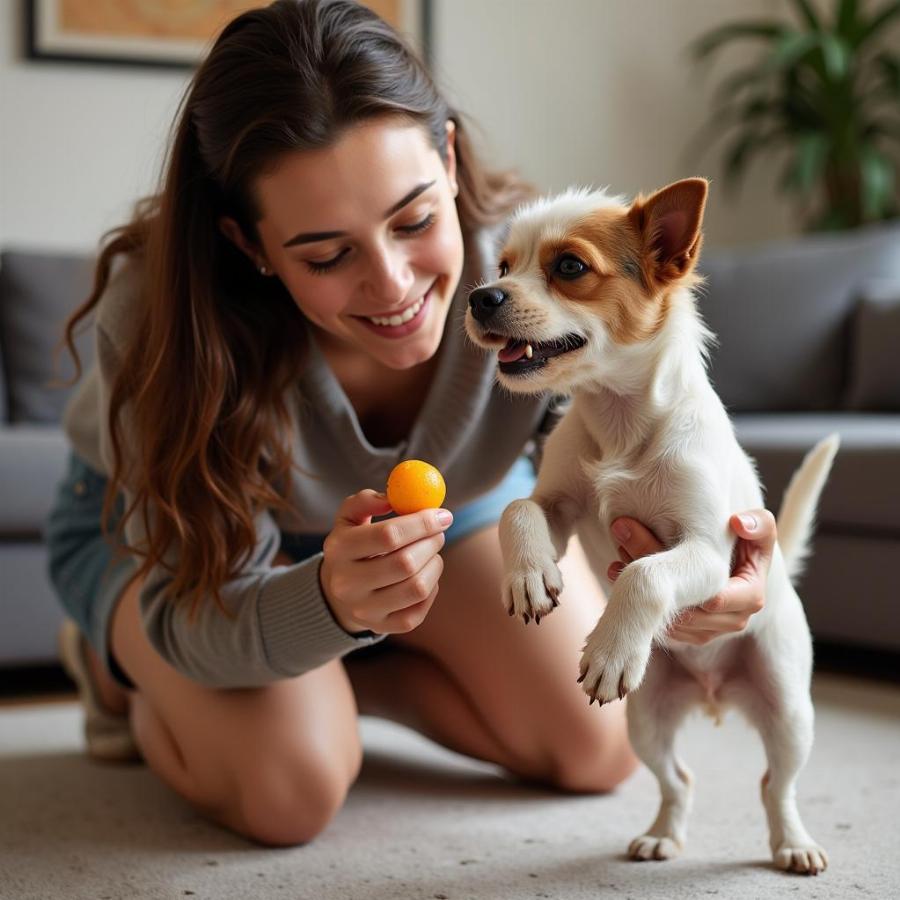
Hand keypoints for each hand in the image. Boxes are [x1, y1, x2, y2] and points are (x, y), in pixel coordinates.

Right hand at [319, 489, 452, 635]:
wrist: (338, 590)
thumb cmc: (354, 544)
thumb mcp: (350, 517)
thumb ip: (366, 500)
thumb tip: (393, 497)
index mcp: (338, 549)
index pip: (388, 535)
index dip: (422, 523)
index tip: (442, 514)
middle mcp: (346, 583)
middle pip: (405, 563)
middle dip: (431, 543)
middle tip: (440, 532)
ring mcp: (363, 609)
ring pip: (417, 588)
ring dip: (435, 565)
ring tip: (431, 552)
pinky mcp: (381, 627)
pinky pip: (419, 610)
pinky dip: (431, 589)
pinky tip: (424, 575)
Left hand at [607, 509, 775, 645]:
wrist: (734, 562)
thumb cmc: (746, 542)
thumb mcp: (759, 529)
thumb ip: (757, 523)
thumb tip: (737, 523)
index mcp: (750, 597)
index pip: (714, 599)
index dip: (684, 583)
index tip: (655, 559)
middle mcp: (732, 621)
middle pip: (685, 610)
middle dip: (655, 584)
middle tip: (623, 551)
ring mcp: (707, 632)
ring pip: (668, 621)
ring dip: (641, 596)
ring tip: (616, 567)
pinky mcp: (687, 636)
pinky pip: (660, 629)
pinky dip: (639, 606)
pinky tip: (619, 580)